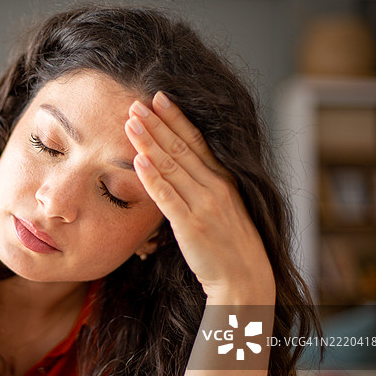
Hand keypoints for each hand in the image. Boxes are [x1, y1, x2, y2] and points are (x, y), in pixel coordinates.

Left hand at [124, 92, 274, 304]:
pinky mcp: (191, 226)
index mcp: (224, 179)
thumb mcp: (225, 206)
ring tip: (130, 122)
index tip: (158, 97)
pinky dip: (153, 178)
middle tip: (135, 103)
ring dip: (149, 142)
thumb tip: (180, 165)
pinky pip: (168, 198)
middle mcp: (215, 187)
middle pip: (180, 148)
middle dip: (156, 123)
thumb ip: (205, 184)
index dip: (176, 118)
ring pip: (171, 167)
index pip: (196, 140)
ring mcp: (204, 205)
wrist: (245, 278)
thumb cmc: (230, 243)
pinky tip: (138, 161)